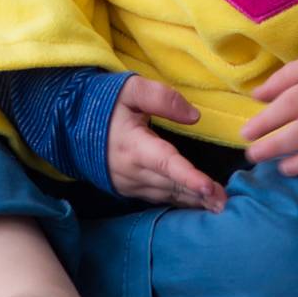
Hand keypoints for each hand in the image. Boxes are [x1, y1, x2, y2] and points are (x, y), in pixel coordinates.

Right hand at [107, 76, 226, 210]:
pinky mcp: (127, 188)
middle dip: (200, 196)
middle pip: (172, 185)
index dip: (188, 177)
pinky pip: (157, 197)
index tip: (208, 189)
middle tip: (227, 204)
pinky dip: (178, 201)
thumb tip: (194, 117)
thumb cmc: (104, 102)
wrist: (70, 122)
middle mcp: (131, 170)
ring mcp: (128, 183)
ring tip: (219, 208)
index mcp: (133, 145)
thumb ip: (162, 98)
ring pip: (166, 194)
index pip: (166, 163)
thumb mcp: (131, 89)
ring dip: (192, 202)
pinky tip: (197, 204)